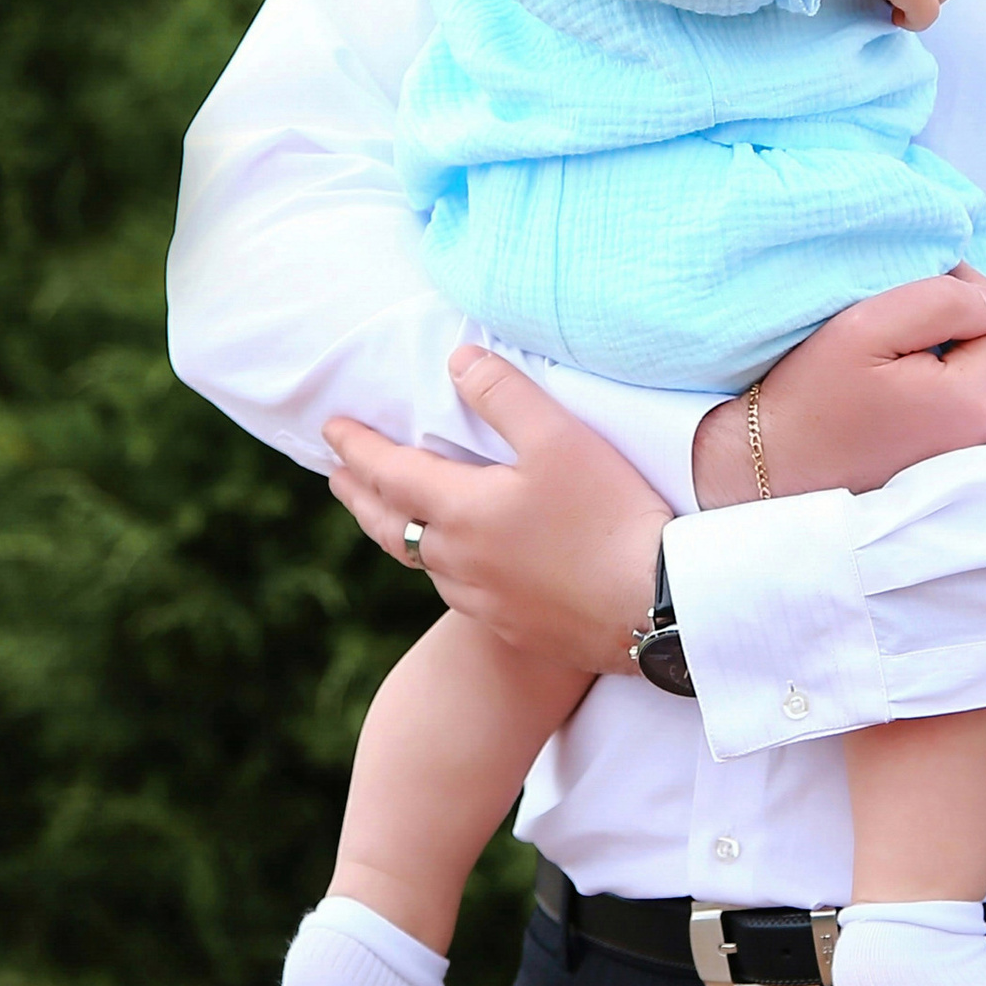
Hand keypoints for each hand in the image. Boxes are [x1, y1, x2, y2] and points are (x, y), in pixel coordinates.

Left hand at [325, 347, 669, 671]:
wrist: (654, 606)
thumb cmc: (608, 515)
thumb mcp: (560, 437)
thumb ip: (504, 393)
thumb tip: (458, 359)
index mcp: (459, 511)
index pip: (387, 473)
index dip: (356, 447)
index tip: (331, 428)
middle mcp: (456, 561)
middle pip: (388, 524)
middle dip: (357, 495)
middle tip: (337, 476)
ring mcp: (481, 600)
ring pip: (421, 562)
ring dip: (395, 530)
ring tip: (390, 514)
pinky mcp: (511, 625)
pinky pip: (457, 591)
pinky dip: (439, 565)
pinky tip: (458, 564)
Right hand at [693, 269, 985, 502]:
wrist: (779, 468)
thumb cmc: (813, 399)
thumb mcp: (865, 326)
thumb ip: (942, 299)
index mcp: (979, 403)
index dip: (967, 290)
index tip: (913, 300)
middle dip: (982, 322)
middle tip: (919, 324)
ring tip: (935, 355)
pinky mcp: (979, 470)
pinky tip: (952, 389)